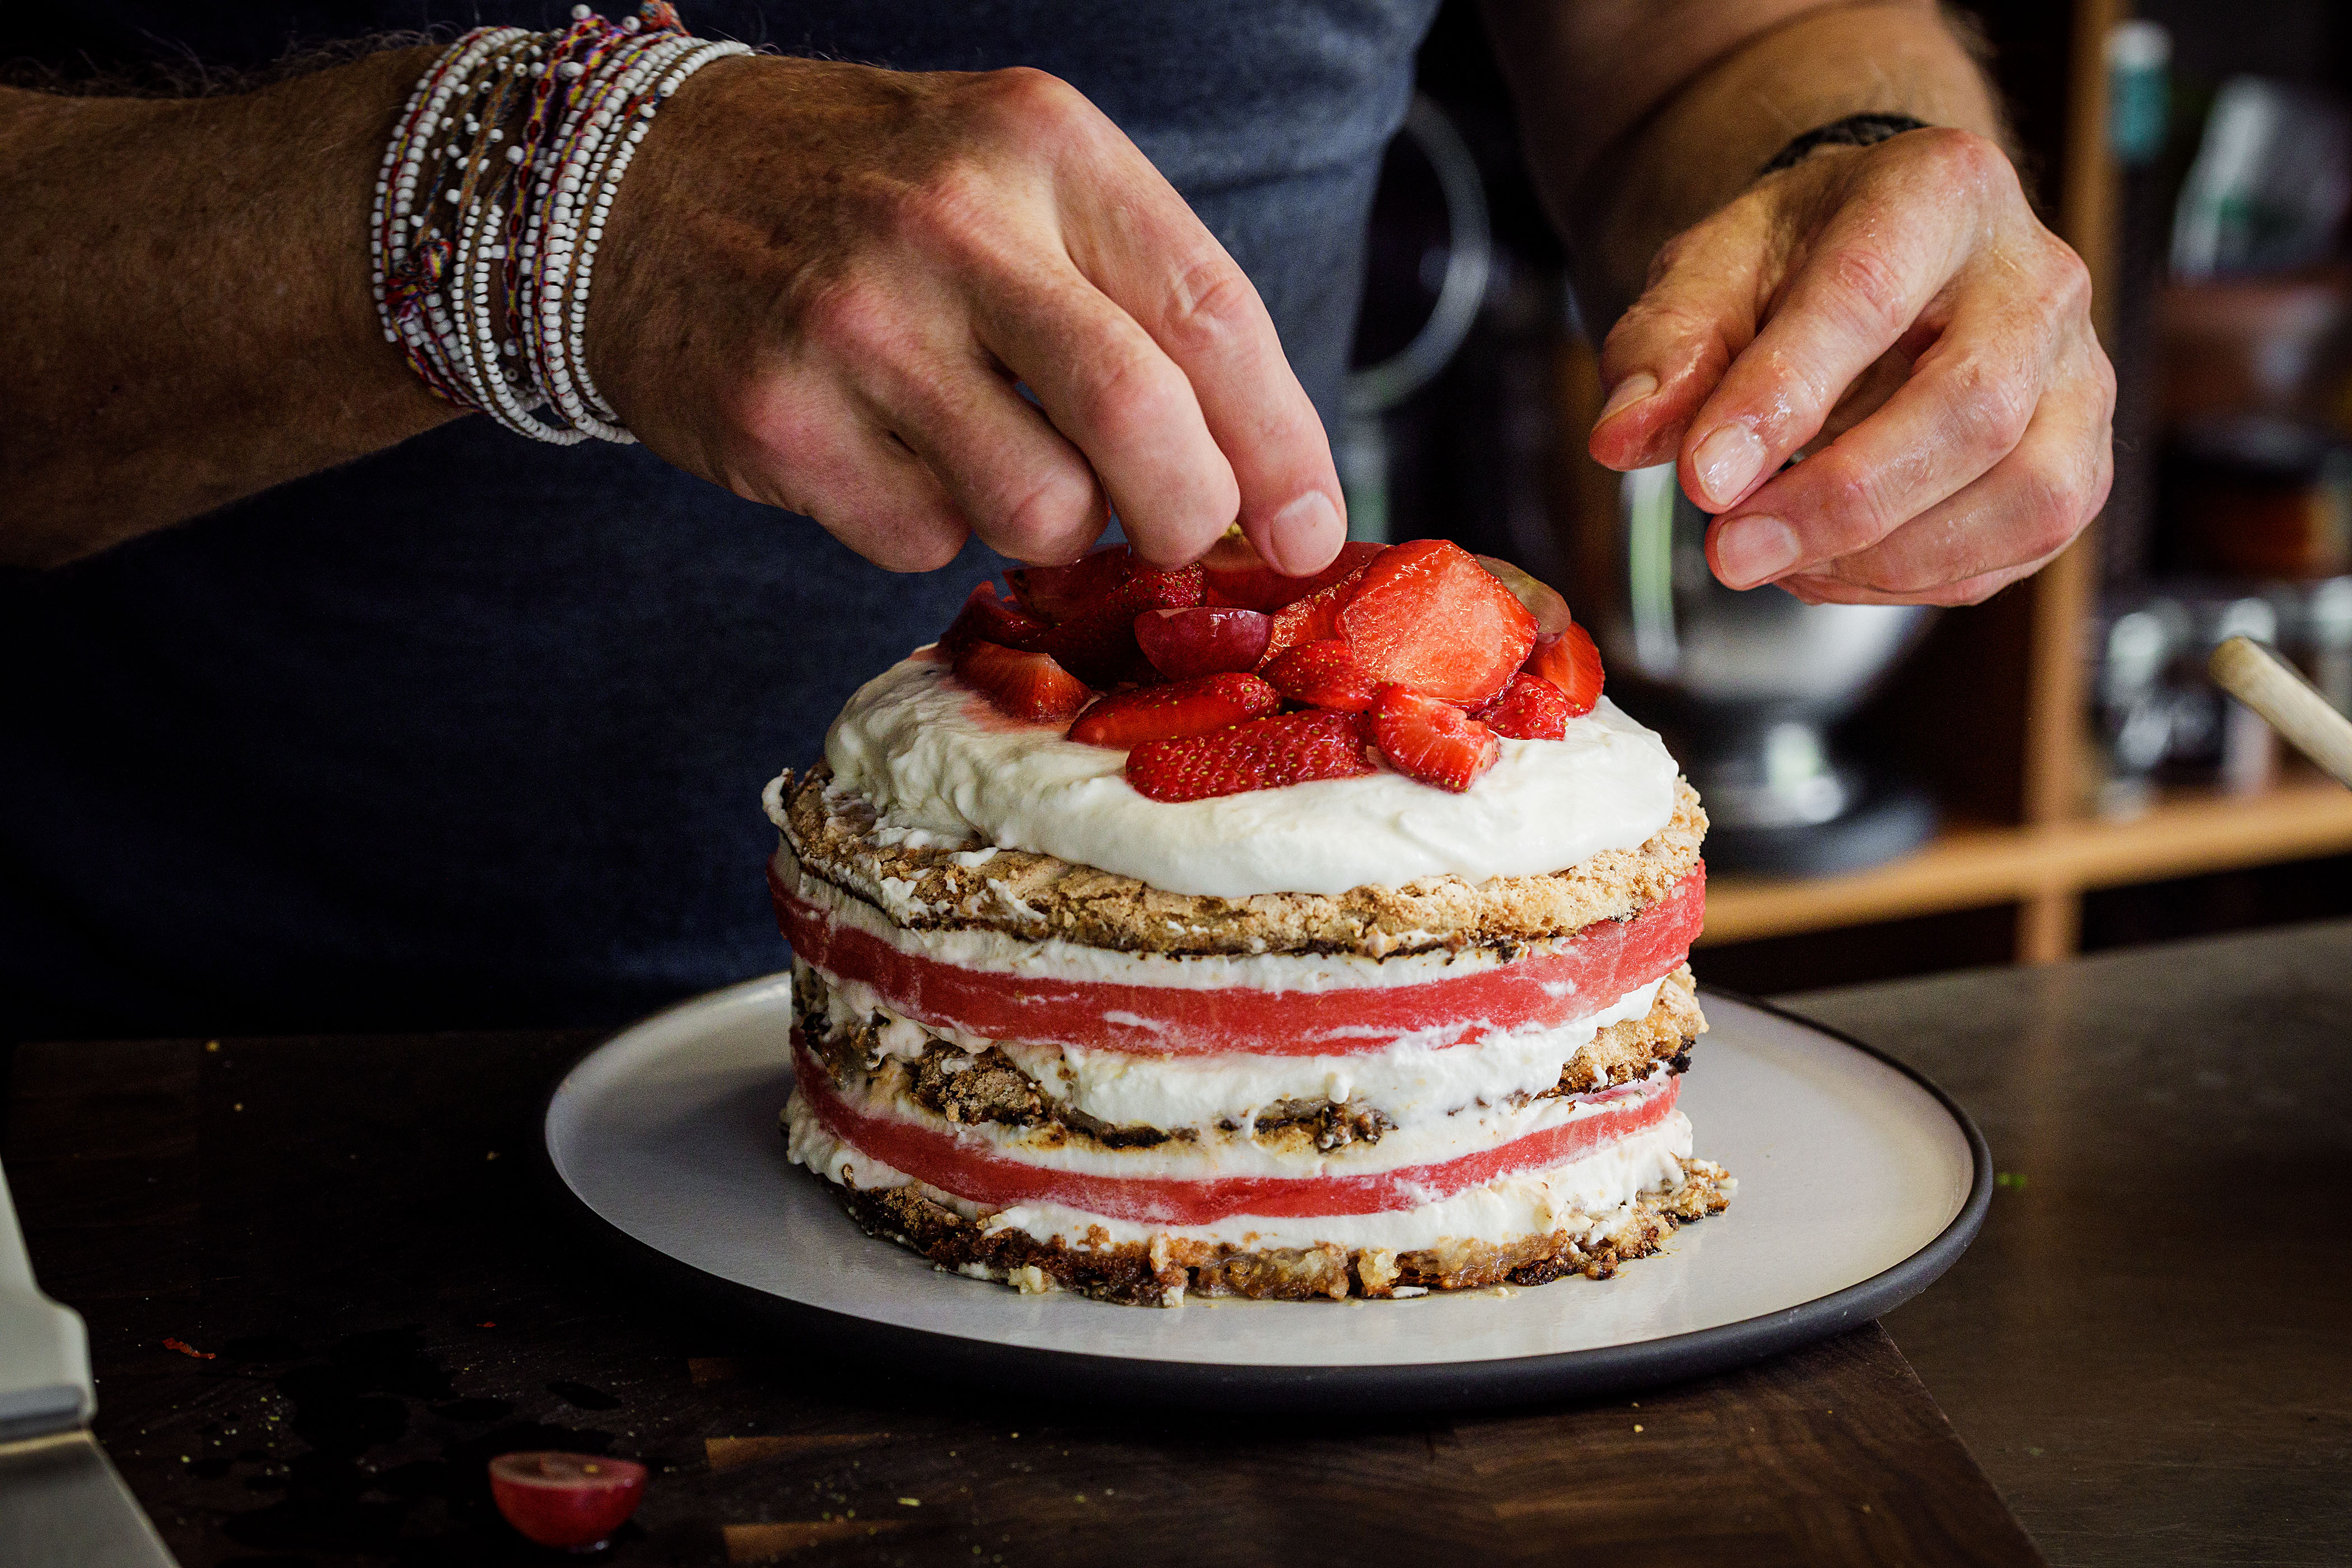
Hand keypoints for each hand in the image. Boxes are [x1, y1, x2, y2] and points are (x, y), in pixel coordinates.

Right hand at [590, 58, 1345, 574]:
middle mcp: (951, 224)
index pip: (1214, 315)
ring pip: (1037, 512)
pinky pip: (921, 543)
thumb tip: (1257, 478)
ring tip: (998, 460)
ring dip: (1049, 528)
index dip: (1284, 448)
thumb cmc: (870, 196)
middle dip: (1187, 518)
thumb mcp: (1015, 178)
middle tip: (1177, 537)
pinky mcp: (778, 422)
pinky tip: (890, 456)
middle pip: (1142, 426)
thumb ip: (1134, 297)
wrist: (638, 185)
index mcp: (1043, 147)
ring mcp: (854, 326)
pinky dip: (932, 531)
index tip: (1316, 533)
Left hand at [1586, 127, 2113, 605]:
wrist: (1875, 258)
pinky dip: (1915, 579)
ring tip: (1775, 560)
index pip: (1865, 297)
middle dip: (1840, 500)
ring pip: (2025, 493)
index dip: (1782, 398)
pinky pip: (2022, 544)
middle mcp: (2036, 277)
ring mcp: (2078, 371)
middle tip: (1728, 552)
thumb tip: (1619, 440)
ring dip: (1887, 555)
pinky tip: (1827, 565)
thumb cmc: (1790, 266)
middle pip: (1971, 408)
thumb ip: (1661, 354)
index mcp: (1939, 191)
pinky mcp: (2080, 455)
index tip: (1701, 481)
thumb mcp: (1704, 279)